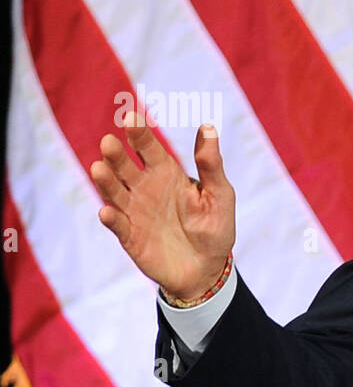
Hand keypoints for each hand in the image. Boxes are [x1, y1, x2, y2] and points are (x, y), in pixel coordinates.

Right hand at [90, 116, 235, 300]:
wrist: (208, 269)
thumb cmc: (215, 227)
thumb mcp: (219, 194)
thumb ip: (211, 164)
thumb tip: (208, 127)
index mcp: (166, 172)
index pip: (148, 148)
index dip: (140, 133)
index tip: (131, 117)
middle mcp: (145, 187)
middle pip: (125, 166)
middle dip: (116, 155)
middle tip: (109, 143)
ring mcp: (134, 211)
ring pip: (115, 191)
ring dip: (106, 181)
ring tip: (99, 168)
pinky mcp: (129, 236)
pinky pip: (117, 225)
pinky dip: (111, 218)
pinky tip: (107, 211)